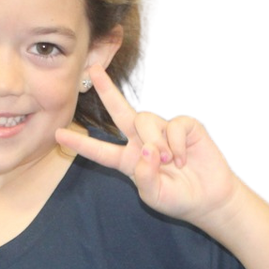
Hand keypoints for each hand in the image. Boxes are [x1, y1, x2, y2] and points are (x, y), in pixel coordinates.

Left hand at [54, 66, 241, 226]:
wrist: (210, 197)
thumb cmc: (179, 198)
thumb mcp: (154, 195)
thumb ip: (144, 176)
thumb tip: (147, 150)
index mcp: (129, 160)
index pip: (101, 151)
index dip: (80, 143)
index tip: (58, 135)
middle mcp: (142, 140)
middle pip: (120, 111)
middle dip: (106, 90)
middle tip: (92, 70)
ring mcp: (163, 130)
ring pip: (146, 121)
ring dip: (156, 143)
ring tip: (169, 162)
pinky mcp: (184, 125)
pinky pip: (173, 125)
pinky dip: (176, 144)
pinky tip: (183, 159)